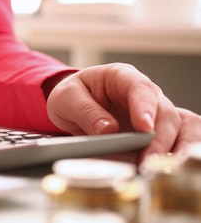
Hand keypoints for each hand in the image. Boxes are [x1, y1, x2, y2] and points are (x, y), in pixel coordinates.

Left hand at [46, 63, 200, 160]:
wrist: (72, 105)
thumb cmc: (72, 95)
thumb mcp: (66, 97)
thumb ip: (85, 111)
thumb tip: (108, 129)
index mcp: (121, 77)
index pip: (140, 88)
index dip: (145, 108)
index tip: (144, 128)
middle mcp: (144, 93)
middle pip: (165, 112)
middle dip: (160, 138)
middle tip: (149, 160)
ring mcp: (153, 113)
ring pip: (178, 128)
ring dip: (173, 148)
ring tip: (159, 167)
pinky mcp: (156, 132)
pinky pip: (177, 141)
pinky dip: (175, 153)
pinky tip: (168, 167)